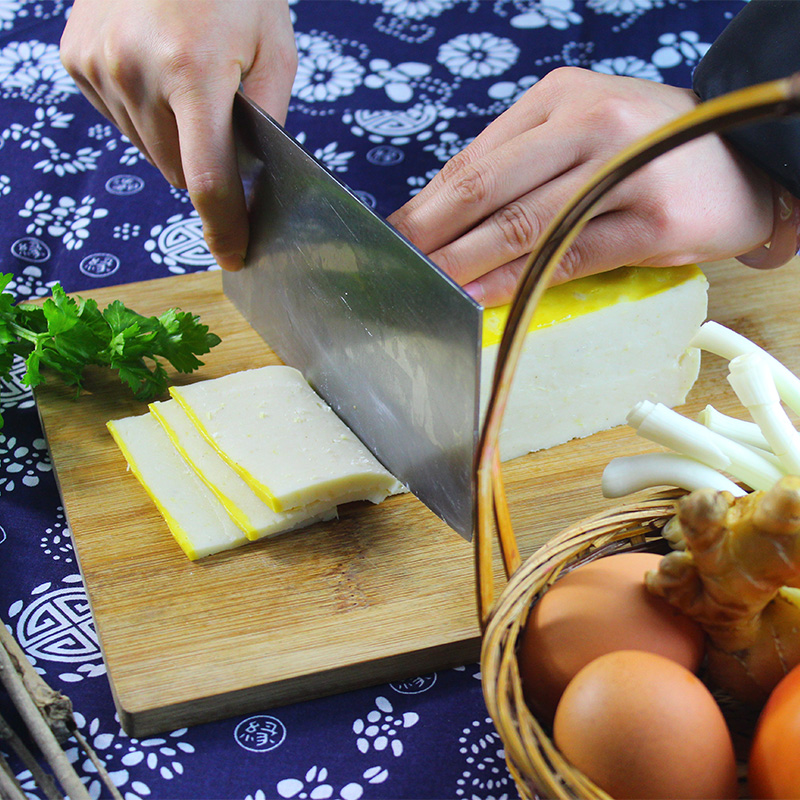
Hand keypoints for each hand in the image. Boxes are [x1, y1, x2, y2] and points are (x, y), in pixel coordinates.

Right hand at [60, 0, 296, 270]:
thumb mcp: (273, 48)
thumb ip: (266, 119)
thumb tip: (253, 180)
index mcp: (193, 73)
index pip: (208, 181)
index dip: (224, 226)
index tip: (234, 255)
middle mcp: (136, 73)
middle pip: (176, 171)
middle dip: (204, 165)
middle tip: (219, 121)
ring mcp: (99, 65)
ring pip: (147, 150)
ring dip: (173, 139)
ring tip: (187, 82)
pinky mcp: (76, 57)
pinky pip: (119, 119)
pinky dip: (143, 112)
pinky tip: (156, 70)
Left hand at [388, 67, 773, 306]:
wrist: (752, 159)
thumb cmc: (654, 149)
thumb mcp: (584, 131)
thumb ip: (521, 162)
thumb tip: (448, 213)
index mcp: (561, 98)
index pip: (476, 158)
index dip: (428, 204)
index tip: (396, 237)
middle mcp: (590, 124)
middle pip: (489, 186)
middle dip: (432, 233)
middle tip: (395, 266)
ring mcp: (624, 170)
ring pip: (524, 223)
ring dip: (466, 261)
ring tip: (429, 287)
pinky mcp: (653, 222)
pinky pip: (571, 255)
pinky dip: (521, 280)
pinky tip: (486, 297)